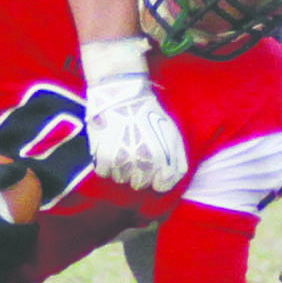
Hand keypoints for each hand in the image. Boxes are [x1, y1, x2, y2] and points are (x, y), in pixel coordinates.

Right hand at [82, 38, 186, 192]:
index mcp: (163, 159)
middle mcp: (144, 165)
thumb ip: (178, 159)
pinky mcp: (103, 158)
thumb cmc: (149, 114)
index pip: (162, 186)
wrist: (122, 96)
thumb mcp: (172, 134)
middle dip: (139, 173)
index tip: (152, 169)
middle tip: (134, 155)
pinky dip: (105, 164)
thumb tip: (173, 178)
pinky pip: (104, 173)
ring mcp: (122, 163)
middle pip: (140, 184)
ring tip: (121, 149)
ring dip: (121, 168)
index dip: (157, 178)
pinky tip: (109, 149)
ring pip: (121, 180)